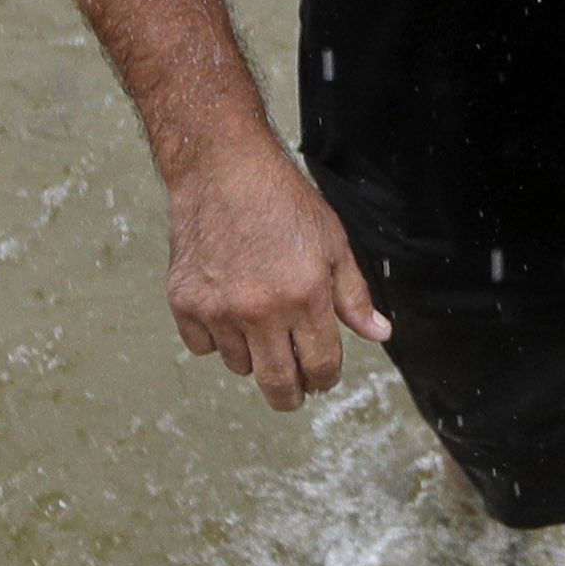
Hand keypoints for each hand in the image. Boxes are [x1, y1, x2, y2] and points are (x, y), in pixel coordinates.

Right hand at [165, 141, 389, 410]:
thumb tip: (379, 334)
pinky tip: (226, 311)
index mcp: (305, 297)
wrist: (223, 170)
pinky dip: (216, 338)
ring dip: (254, 356)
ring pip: (240, 365)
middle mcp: (260, 310)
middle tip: (293, 393)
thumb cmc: (283, 202)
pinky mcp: (185, 303)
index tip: (321, 378)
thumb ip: (354, 296)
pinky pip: (203, 347)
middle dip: (291, 395)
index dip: (325, 379)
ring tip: (259, 326)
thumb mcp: (333, 244)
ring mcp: (218, 310)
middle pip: (278, 383)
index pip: (320, 367)